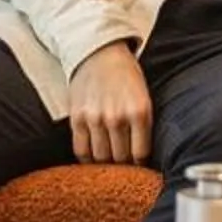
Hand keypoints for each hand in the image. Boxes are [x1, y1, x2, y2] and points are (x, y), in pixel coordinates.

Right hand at [66, 40, 151, 164]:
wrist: (99, 52)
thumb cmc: (126, 75)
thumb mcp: (144, 96)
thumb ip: (143, 125)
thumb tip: (142, 157)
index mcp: (139, 111)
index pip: (140, 154)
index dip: (140, 166)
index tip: (139, 168)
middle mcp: (117, 117)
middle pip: (120, 159)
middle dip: (123, 166)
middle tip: (124, 168)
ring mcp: (95, 119)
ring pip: (100, 158)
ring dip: (105, 164)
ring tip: (109, 164)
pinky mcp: (77, 118)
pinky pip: (81, 150)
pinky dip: (87, 159)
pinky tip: (92, 158)